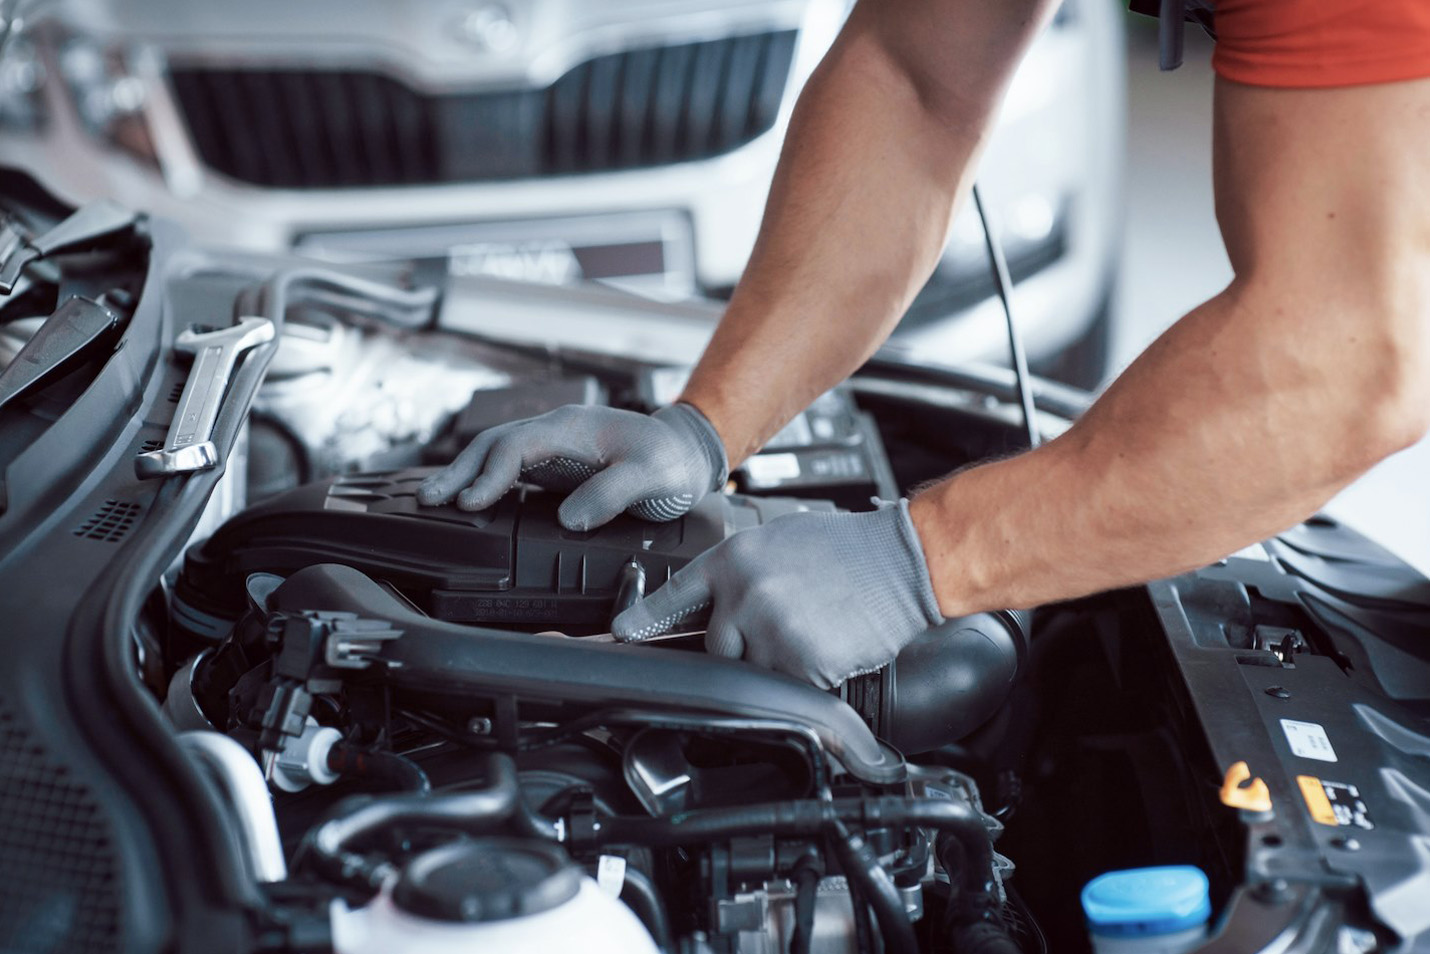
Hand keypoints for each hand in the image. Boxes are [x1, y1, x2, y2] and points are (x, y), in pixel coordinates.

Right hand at [416, 403, 727, 530]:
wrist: (688, 453)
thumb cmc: (672, 461)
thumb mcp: (652, 476)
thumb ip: (612, 492)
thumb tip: (570, 518)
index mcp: (573, 428)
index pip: (517, 447)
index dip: (490, 475)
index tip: (470, 503)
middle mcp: (556, 433)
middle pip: (494, 445)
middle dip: (459, 471)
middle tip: (429, 500)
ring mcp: (554, 448)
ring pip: (497, 455)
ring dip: (465, 475)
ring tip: (435, 501)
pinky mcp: (557, 466)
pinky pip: (511, 469)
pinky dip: (485, 482)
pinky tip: (470, 500)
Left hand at [612, 500, 943, 687]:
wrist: (903, 560)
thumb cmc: (849, 548)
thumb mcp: (779, 542)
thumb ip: (740, 572)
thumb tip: (714, 602)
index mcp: (734, 559)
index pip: (673, 597)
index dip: (642, 620)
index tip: (620, 635)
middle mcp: (744, 594)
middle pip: (716, 648)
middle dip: (743, 648)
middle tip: (787, 625)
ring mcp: (771, 631)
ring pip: (755, 672)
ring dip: (780, 663)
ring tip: (815, 628)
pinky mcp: (801, 663)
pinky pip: (792, 687)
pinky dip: (810, 677)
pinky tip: (831, 644)